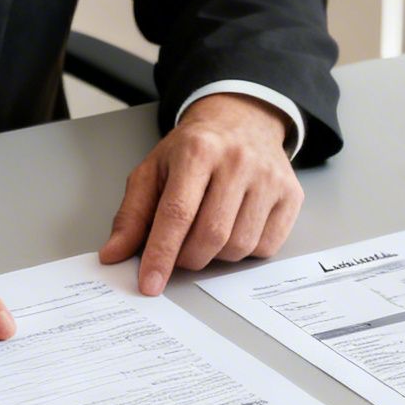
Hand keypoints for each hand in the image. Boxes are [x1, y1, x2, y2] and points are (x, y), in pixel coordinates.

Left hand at [99, 93, 303, 294]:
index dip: (161, 254)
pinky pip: (266, 246)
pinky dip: (245, 251)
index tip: (150, 283)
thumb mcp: (154, 170)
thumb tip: (113, 254)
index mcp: (198, 150)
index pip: (177, 214)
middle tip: (180, 251)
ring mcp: (269, 178)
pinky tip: (236, 228)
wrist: (242, 121)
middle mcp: (238, 161)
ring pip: (239, 246)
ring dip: (216, 255)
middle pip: (211, 235)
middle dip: (188, 258)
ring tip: (208, 231)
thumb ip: (132, 214)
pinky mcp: (291, 194)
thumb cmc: (194, 149)